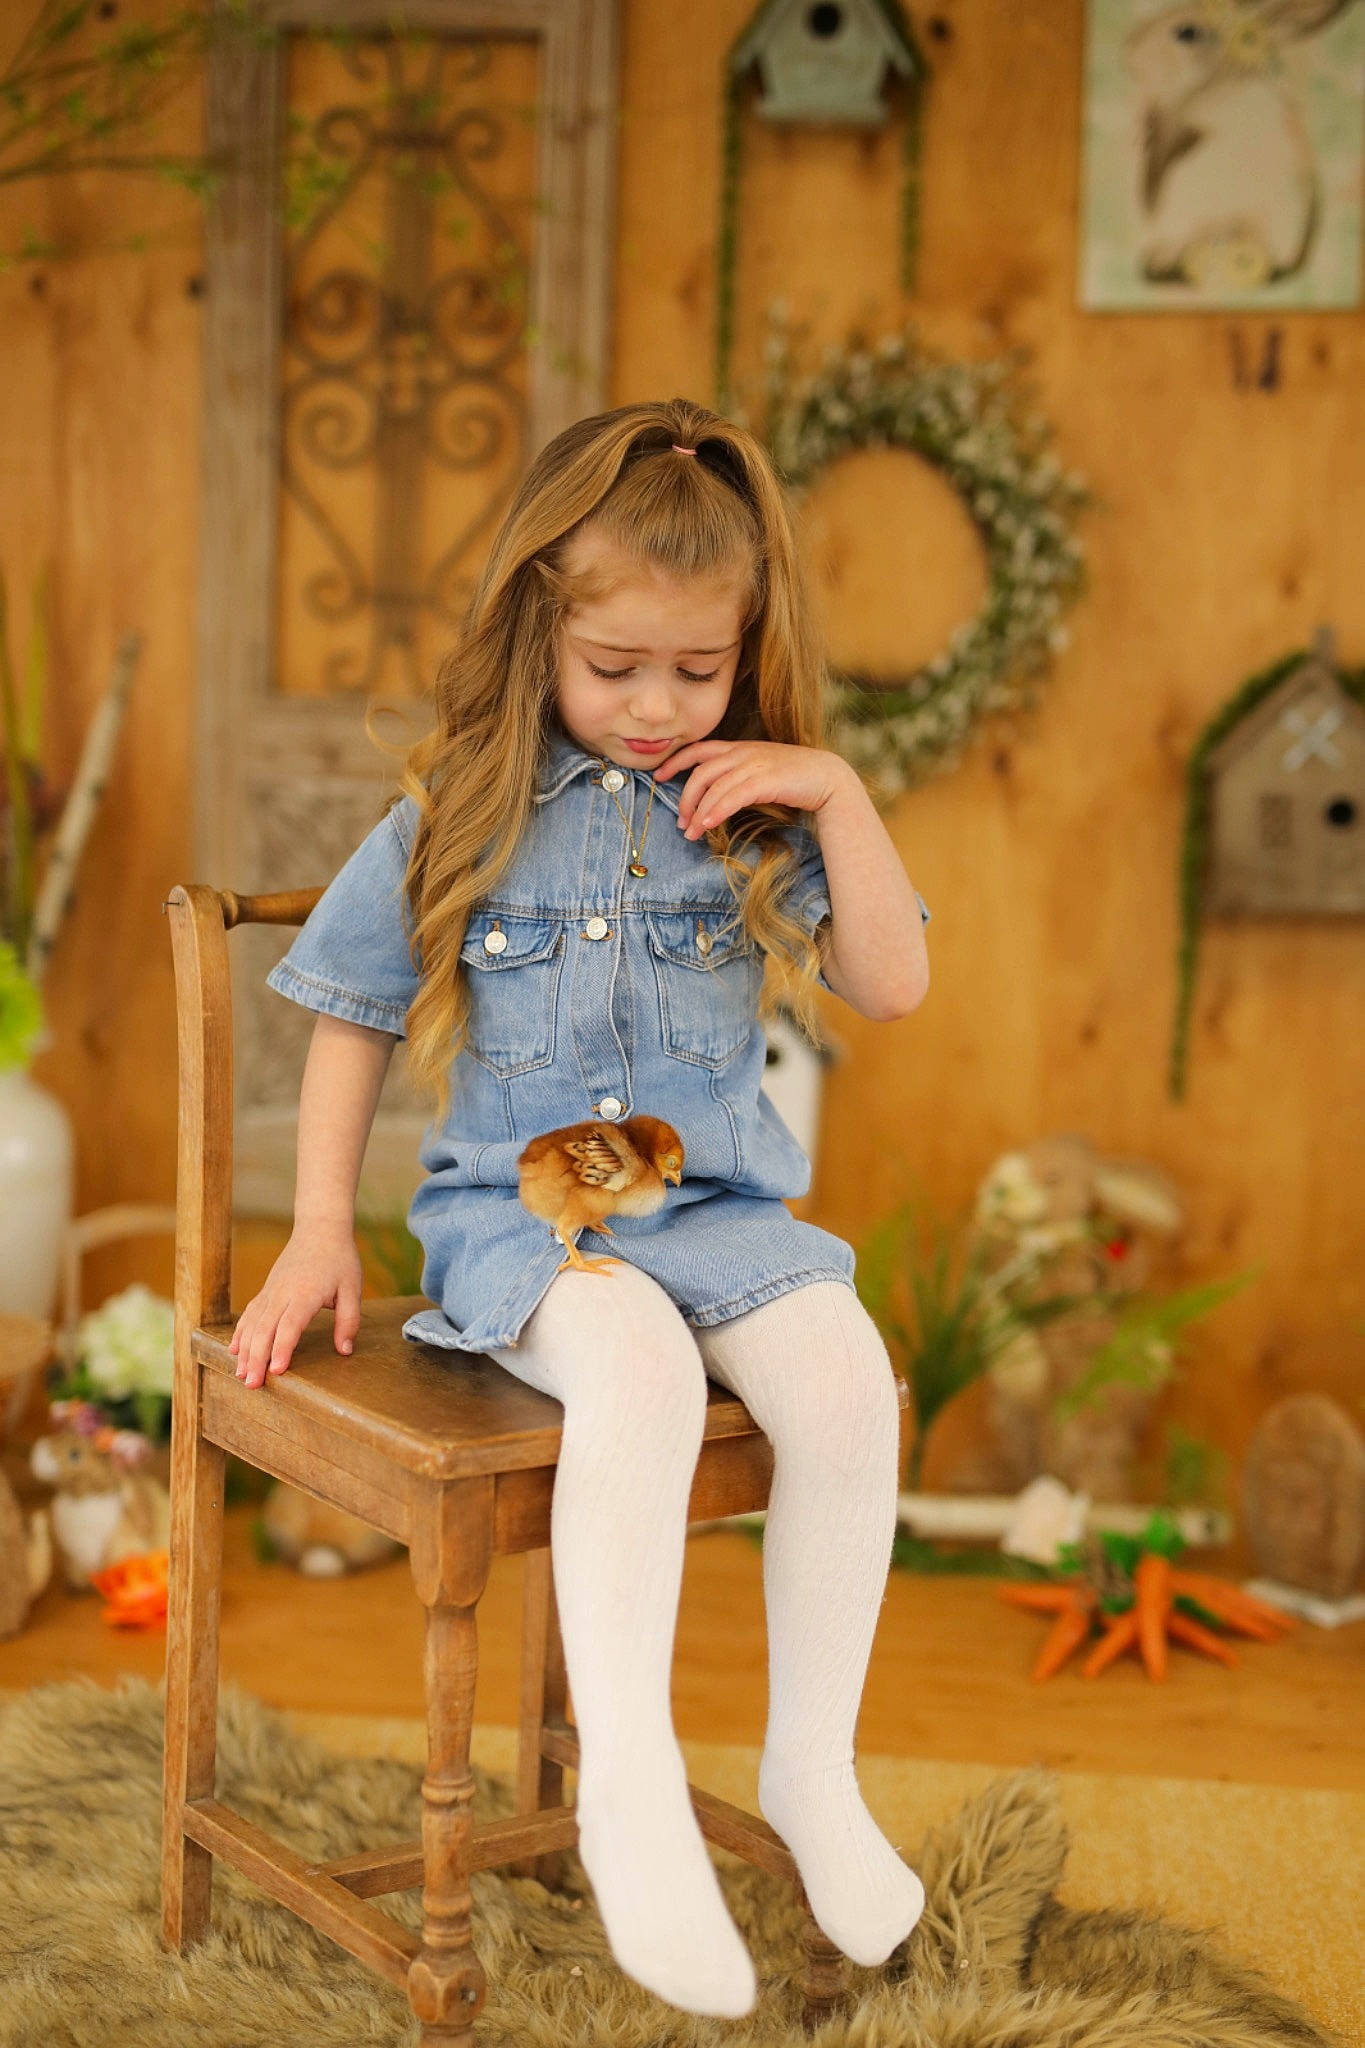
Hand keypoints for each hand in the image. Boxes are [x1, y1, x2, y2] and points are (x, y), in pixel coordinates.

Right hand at [228, 1225, 362, 1388]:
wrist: (319, 1228)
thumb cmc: (339, 1259)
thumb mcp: (352, 1288)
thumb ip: (349, 1320)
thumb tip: (345, 1350)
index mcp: (306, 1293)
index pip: (290, 1325)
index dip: (282, 1348)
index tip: (278, 1371)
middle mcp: (283, 1293)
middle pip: (265, 1329)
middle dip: (257, 1358)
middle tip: (253, 1385)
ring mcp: (272, 1291)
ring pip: (253, 1323)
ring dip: (245, 1350)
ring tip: (242, 1375)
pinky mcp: (267, 1289)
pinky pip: (250, 1313)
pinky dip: (241, 1333)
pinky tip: (235, 1350)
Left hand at [652, 739, 851, 838]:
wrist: (827, 776)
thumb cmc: (793, 778)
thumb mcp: (759, 771)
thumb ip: (737, 777)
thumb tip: (714, 797)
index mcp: (739, 747)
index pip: (698, 750)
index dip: (675, 762)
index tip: (658, 777)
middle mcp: (742, 752)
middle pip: (700, 772)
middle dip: (685, 798)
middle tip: (680, 822)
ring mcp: (754, 764)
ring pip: (713, 786)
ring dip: (698, 811)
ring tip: (690, 833)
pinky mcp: (765, 780)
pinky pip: (732, 795)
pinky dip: (716, 810)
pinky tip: (707, 825)